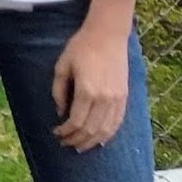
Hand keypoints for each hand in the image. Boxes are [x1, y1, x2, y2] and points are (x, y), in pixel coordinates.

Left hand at [51, 18, 130, 151]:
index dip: (65, 132)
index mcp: (87, 91)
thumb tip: (60, 112)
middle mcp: (105, 98)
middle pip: (91, 130)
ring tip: (80, 146)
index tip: (56, 134)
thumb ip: (59, 92)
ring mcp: (118, 98)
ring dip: (92, 141)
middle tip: (65, 143)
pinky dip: (109, 134)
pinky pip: (118, 121)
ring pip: (106, 129)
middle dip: (76, 140)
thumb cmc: (81, 47)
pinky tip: (100, 140)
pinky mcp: (125, 96)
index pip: (76, 122)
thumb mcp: (62, 66)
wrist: (108, 34)